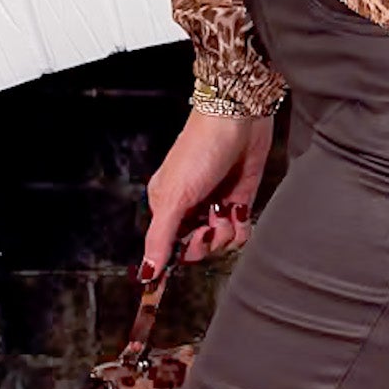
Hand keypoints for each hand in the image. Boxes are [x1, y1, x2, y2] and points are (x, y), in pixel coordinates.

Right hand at [142, 109, 274, 274]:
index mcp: (166, 203)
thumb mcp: (175, 195)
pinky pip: (240, 231)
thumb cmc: (201, 146)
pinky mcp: (239, 197)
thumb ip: (161, 237)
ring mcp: (216, 201)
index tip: (183, 258)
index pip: (168, 246)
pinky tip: (239, 212)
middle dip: (206, 242)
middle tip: (210, 224)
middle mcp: (190, 205)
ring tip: (226, 209)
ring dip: (226, 233)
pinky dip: (242, 228)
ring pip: (220, 242)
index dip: (178, 255)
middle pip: (196, 247)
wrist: (239, 116)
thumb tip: (147, 271)